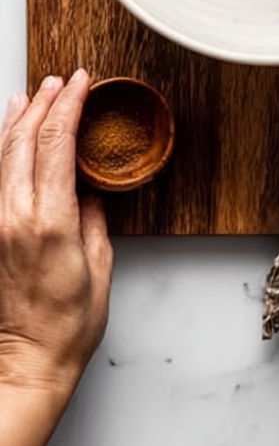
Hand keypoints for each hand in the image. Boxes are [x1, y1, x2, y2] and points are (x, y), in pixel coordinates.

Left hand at [0, 71, 113, 445]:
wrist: (22, 365)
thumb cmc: (66, 327)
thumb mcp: (100, 267)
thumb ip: (94, 219)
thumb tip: (90, 190)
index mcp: (50, 222)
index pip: (57, 143)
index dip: (69, 105)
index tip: (82, 82)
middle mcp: (15, 217)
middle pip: (25, 140)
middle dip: (44, 103)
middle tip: (62, 80)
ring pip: (2, 154)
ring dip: (19, 119)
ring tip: (32, 94)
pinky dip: (3, 148)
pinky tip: (10, 135)